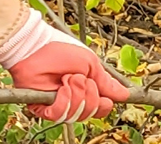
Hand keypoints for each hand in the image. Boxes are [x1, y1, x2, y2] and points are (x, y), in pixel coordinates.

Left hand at [0, 10, 128, 122]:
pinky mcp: (44, 108)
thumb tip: (124, 94)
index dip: (105, 104)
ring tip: (67, 79)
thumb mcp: (90, 64)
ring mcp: (58, 104)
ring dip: (75, 94)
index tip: (107, 98)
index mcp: (86, 89)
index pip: (101, 107)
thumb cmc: (60, 50)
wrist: (36, 47)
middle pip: (92, 112)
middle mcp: (73, 99)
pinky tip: (60, 88)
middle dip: (89, 94)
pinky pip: (60, 114)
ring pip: (77, 113)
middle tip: (81, 79)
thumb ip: (106, 82)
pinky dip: (63, 100)